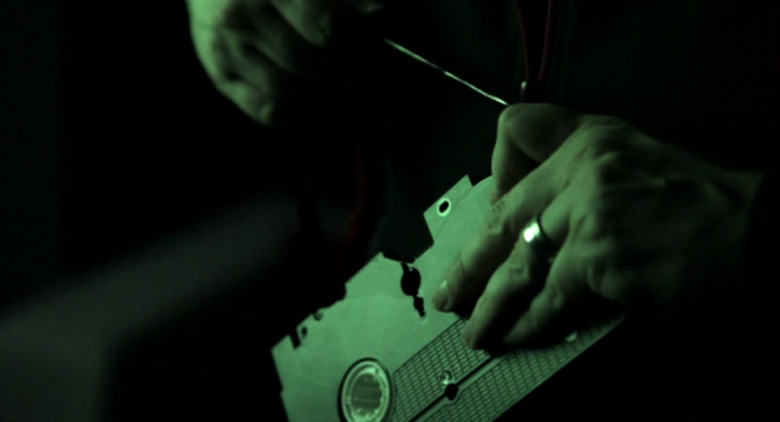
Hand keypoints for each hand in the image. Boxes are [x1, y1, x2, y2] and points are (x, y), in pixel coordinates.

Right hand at [186, 0, 383, 127]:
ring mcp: (225, 50)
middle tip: (347, 64)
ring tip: (333, 81)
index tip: (357, 41)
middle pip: (308, 63)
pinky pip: (268, 111)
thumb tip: (380, 18)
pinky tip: (312, 99)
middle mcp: (240, 17)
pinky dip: (299, 113)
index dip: (352, 40)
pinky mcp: (220, 77)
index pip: (327, 27)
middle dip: (338, 69)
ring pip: (287, 90)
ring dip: (320, 93)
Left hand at [432, 103, 762, 348]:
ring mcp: (587, 210)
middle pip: (503, 213)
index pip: (515, 131)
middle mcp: (583, 166)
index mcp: (593, 138)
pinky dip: (530, 323)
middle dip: (471, 261)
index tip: (494, 208)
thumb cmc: (711, 211)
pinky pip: (546, 297)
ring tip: (475, 328)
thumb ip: (588, 180)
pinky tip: (518, 335)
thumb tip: (542, 223)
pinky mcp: (596, 256)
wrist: (761, 241)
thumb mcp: (643, 167)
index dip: (497, 172)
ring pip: (516, 262)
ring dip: (490, 303)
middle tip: (451, 290)